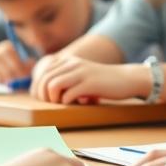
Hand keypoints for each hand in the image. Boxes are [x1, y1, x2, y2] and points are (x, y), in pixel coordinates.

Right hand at [0, 41, 29, 81]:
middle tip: (22, 84)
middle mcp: (0, 52)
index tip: (27, 78)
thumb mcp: (9, 57)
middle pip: (16, 70)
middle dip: (20, 79)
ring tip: (13, 84)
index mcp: (8, 47)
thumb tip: (34, 67)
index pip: (22, 63)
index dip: (26, 72)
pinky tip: (3, 83)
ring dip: (12, 83)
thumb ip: (23, 62)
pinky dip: (3, 84)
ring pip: (8, 76)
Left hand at [31, 54, 147, 103]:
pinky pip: (68, 94)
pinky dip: (67, 102)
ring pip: (53, 85)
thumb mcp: (82, 74)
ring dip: (53, 99)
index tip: (44, 98)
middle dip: (43, 95)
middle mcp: (72, 64)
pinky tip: (75, 103)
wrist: (126, 78)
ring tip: (61, 104)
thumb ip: (66, 77)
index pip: (43, 72)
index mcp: (69, 60)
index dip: (39, 87)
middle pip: (44, 79)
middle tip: (51, 104)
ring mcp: (81, 73)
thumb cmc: (102, 82)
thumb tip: (46, 91)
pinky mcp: (90, 84)